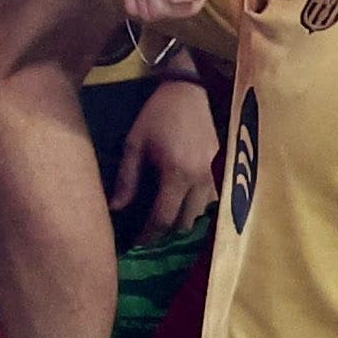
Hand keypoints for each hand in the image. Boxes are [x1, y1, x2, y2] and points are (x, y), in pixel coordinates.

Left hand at [109, 72, 218, 236]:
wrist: (188, 92)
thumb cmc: (156, 116)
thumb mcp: (134, 144)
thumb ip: (126, 179)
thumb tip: (115, 209)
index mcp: (176, 175)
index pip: (163, 218)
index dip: (149, 235)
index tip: (136, 245)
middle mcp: (200, 182)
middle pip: (184, 223)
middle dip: (165, 232)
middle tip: (147, 234)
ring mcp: (215, 178)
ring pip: (200, 216)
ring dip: (182, 222)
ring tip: (164, 221)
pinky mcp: (222, 172)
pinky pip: (211, 203)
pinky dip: (197, 209)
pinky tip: (182, 206)